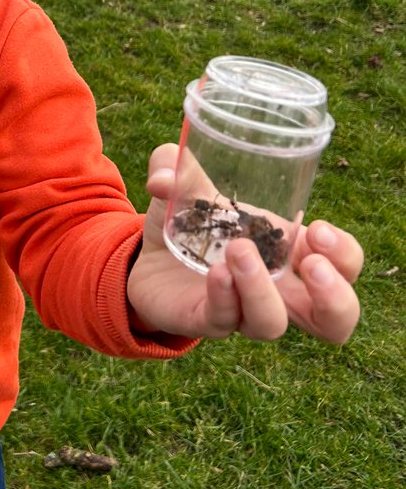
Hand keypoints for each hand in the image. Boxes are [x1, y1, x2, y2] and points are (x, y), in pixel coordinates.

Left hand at [127, 145, 362, 343]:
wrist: (144, 256)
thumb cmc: (186, 221)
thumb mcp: (185, 182)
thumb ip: (175, 164)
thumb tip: (162, 177)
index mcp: (290, 252)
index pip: (344, 265)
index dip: (344, 254)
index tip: (317, 228)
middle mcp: (276, 290)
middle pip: (335, 319)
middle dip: (335, 297)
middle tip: (310, 263)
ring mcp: (242, 310)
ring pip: (272, 324)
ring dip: (261, 289)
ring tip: (239, 250)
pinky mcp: (205, 321)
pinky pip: (223, 320)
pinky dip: (223, 296)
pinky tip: (215, 271)